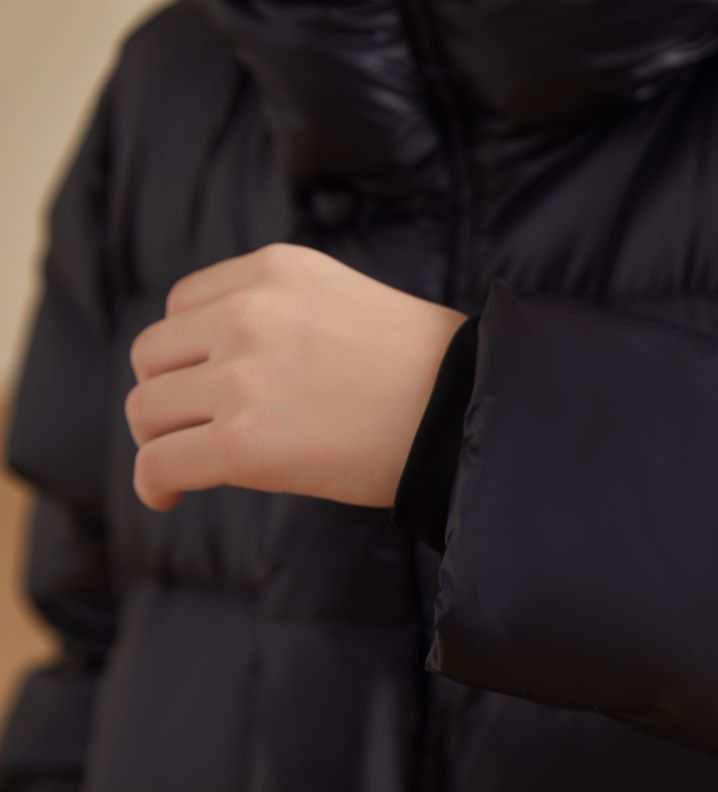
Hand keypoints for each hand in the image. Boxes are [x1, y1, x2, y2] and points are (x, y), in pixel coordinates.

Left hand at [124, 243, 467, 510]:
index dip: (188, 351)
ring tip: (189, 464)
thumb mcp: (346, 302)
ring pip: (147, 410)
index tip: (209, 386)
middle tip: (196, 430)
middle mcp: (248, 313)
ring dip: (162, 439)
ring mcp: (242, 378)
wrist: (470, 413)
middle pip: (154, 356)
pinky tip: (167, 495)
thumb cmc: (428, 371)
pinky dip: (153, 483)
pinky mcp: (244, 443)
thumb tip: (223, 365)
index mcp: (276, 270)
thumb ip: (282, 312)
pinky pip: (161, 463)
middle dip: (168, 395)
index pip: (183, 305)